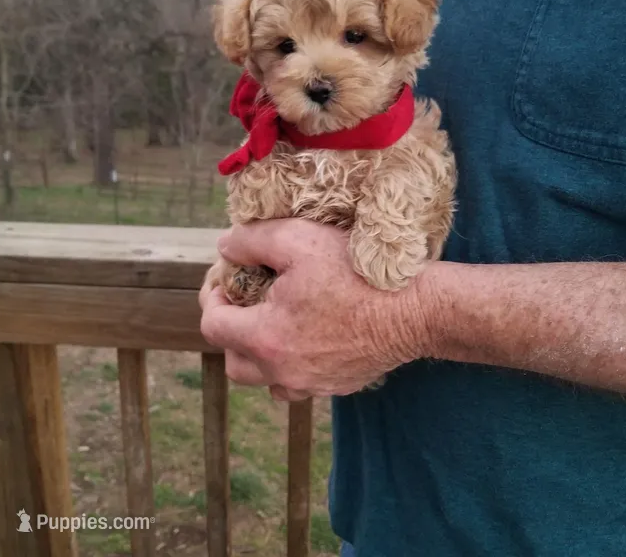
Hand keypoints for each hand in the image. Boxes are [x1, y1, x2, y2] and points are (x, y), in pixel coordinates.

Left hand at [199, 219, 440, 398]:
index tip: (224, 279)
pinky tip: (310, 334)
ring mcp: (312, 384)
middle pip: (234, 363)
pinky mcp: (338, 386)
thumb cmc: (355, 272)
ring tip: (277, 319)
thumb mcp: (298, 239)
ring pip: (266, 379)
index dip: (211, 298)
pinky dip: (293, 363)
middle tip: (247, 301)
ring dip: (261, 353)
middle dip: (232, 331)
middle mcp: (282, 372)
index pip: (213, 326)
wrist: (415, 309)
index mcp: (265, 338)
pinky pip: (300, 382)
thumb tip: (225, 248)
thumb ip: (251, 241)